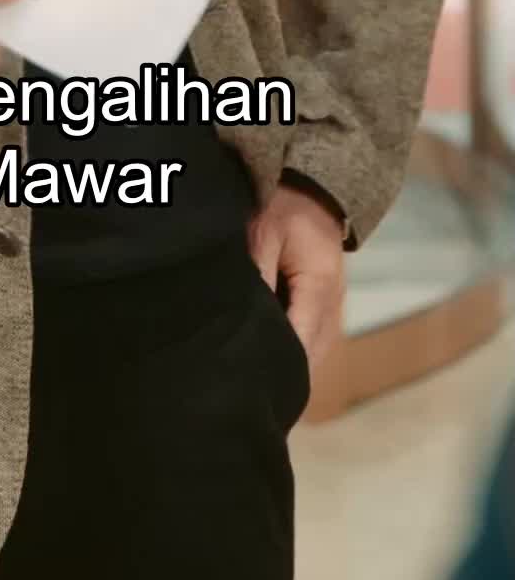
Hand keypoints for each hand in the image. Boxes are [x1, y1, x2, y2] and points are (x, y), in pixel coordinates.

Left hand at [248, 183, 344, 370]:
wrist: (315, 186)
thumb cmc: (285, 206)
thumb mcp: (263, 235)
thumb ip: (257, 277)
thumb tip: (245, 322)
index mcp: (319, 289)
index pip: (300, 345)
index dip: (278, 369)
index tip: (253, 388)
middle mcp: (333, 305)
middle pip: (310, 356)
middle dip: (284, 374)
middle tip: (249, 392)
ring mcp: (334, 305)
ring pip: (314, 350)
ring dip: (292, 363)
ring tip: (259, 381)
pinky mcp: (326, 302)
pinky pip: (313, 336)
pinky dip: (297, 348)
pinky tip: (274, 356)